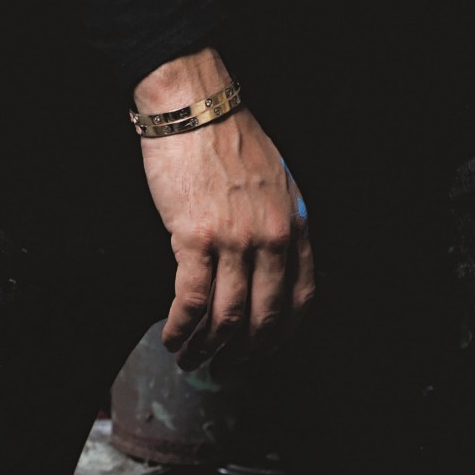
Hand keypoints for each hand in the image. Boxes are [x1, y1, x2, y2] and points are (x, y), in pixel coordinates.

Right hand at [135, 51, 314, 372]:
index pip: (302, 297)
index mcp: (293, 222)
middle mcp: (271, 236)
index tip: (264, 350)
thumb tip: (269, 266)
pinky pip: (192, 301)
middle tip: (224, 369)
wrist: (193, 105)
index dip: (282, 334)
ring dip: (207, 350)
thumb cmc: (227, 135)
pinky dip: (181, 328)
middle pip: (264, 318)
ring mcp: (236, 239)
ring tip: (190, 359)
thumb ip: (278, 221)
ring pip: (227, 319)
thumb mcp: (274, 178)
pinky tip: (172, 336)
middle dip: (243, 354)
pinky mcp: (196, 237)